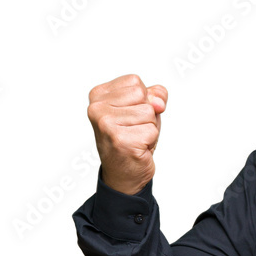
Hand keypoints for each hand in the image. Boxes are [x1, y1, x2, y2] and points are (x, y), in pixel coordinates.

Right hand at [87, 74, 167, 194]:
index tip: (131, 117)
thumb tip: (158, 102)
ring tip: (136, 138)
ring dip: (149, 128)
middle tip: (135, 130)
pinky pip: (151, 130)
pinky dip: (151, 141)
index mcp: (98, 95)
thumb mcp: (144, 110)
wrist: (123, 174)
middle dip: (147, 114)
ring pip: (149, 112)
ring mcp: (106, 124)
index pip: (135, 82)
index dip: (143, 100)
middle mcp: (97, 108)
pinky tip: (138, 148)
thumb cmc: (132, 138)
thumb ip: (154, 96)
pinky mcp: (120, 140)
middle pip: (142, 95)